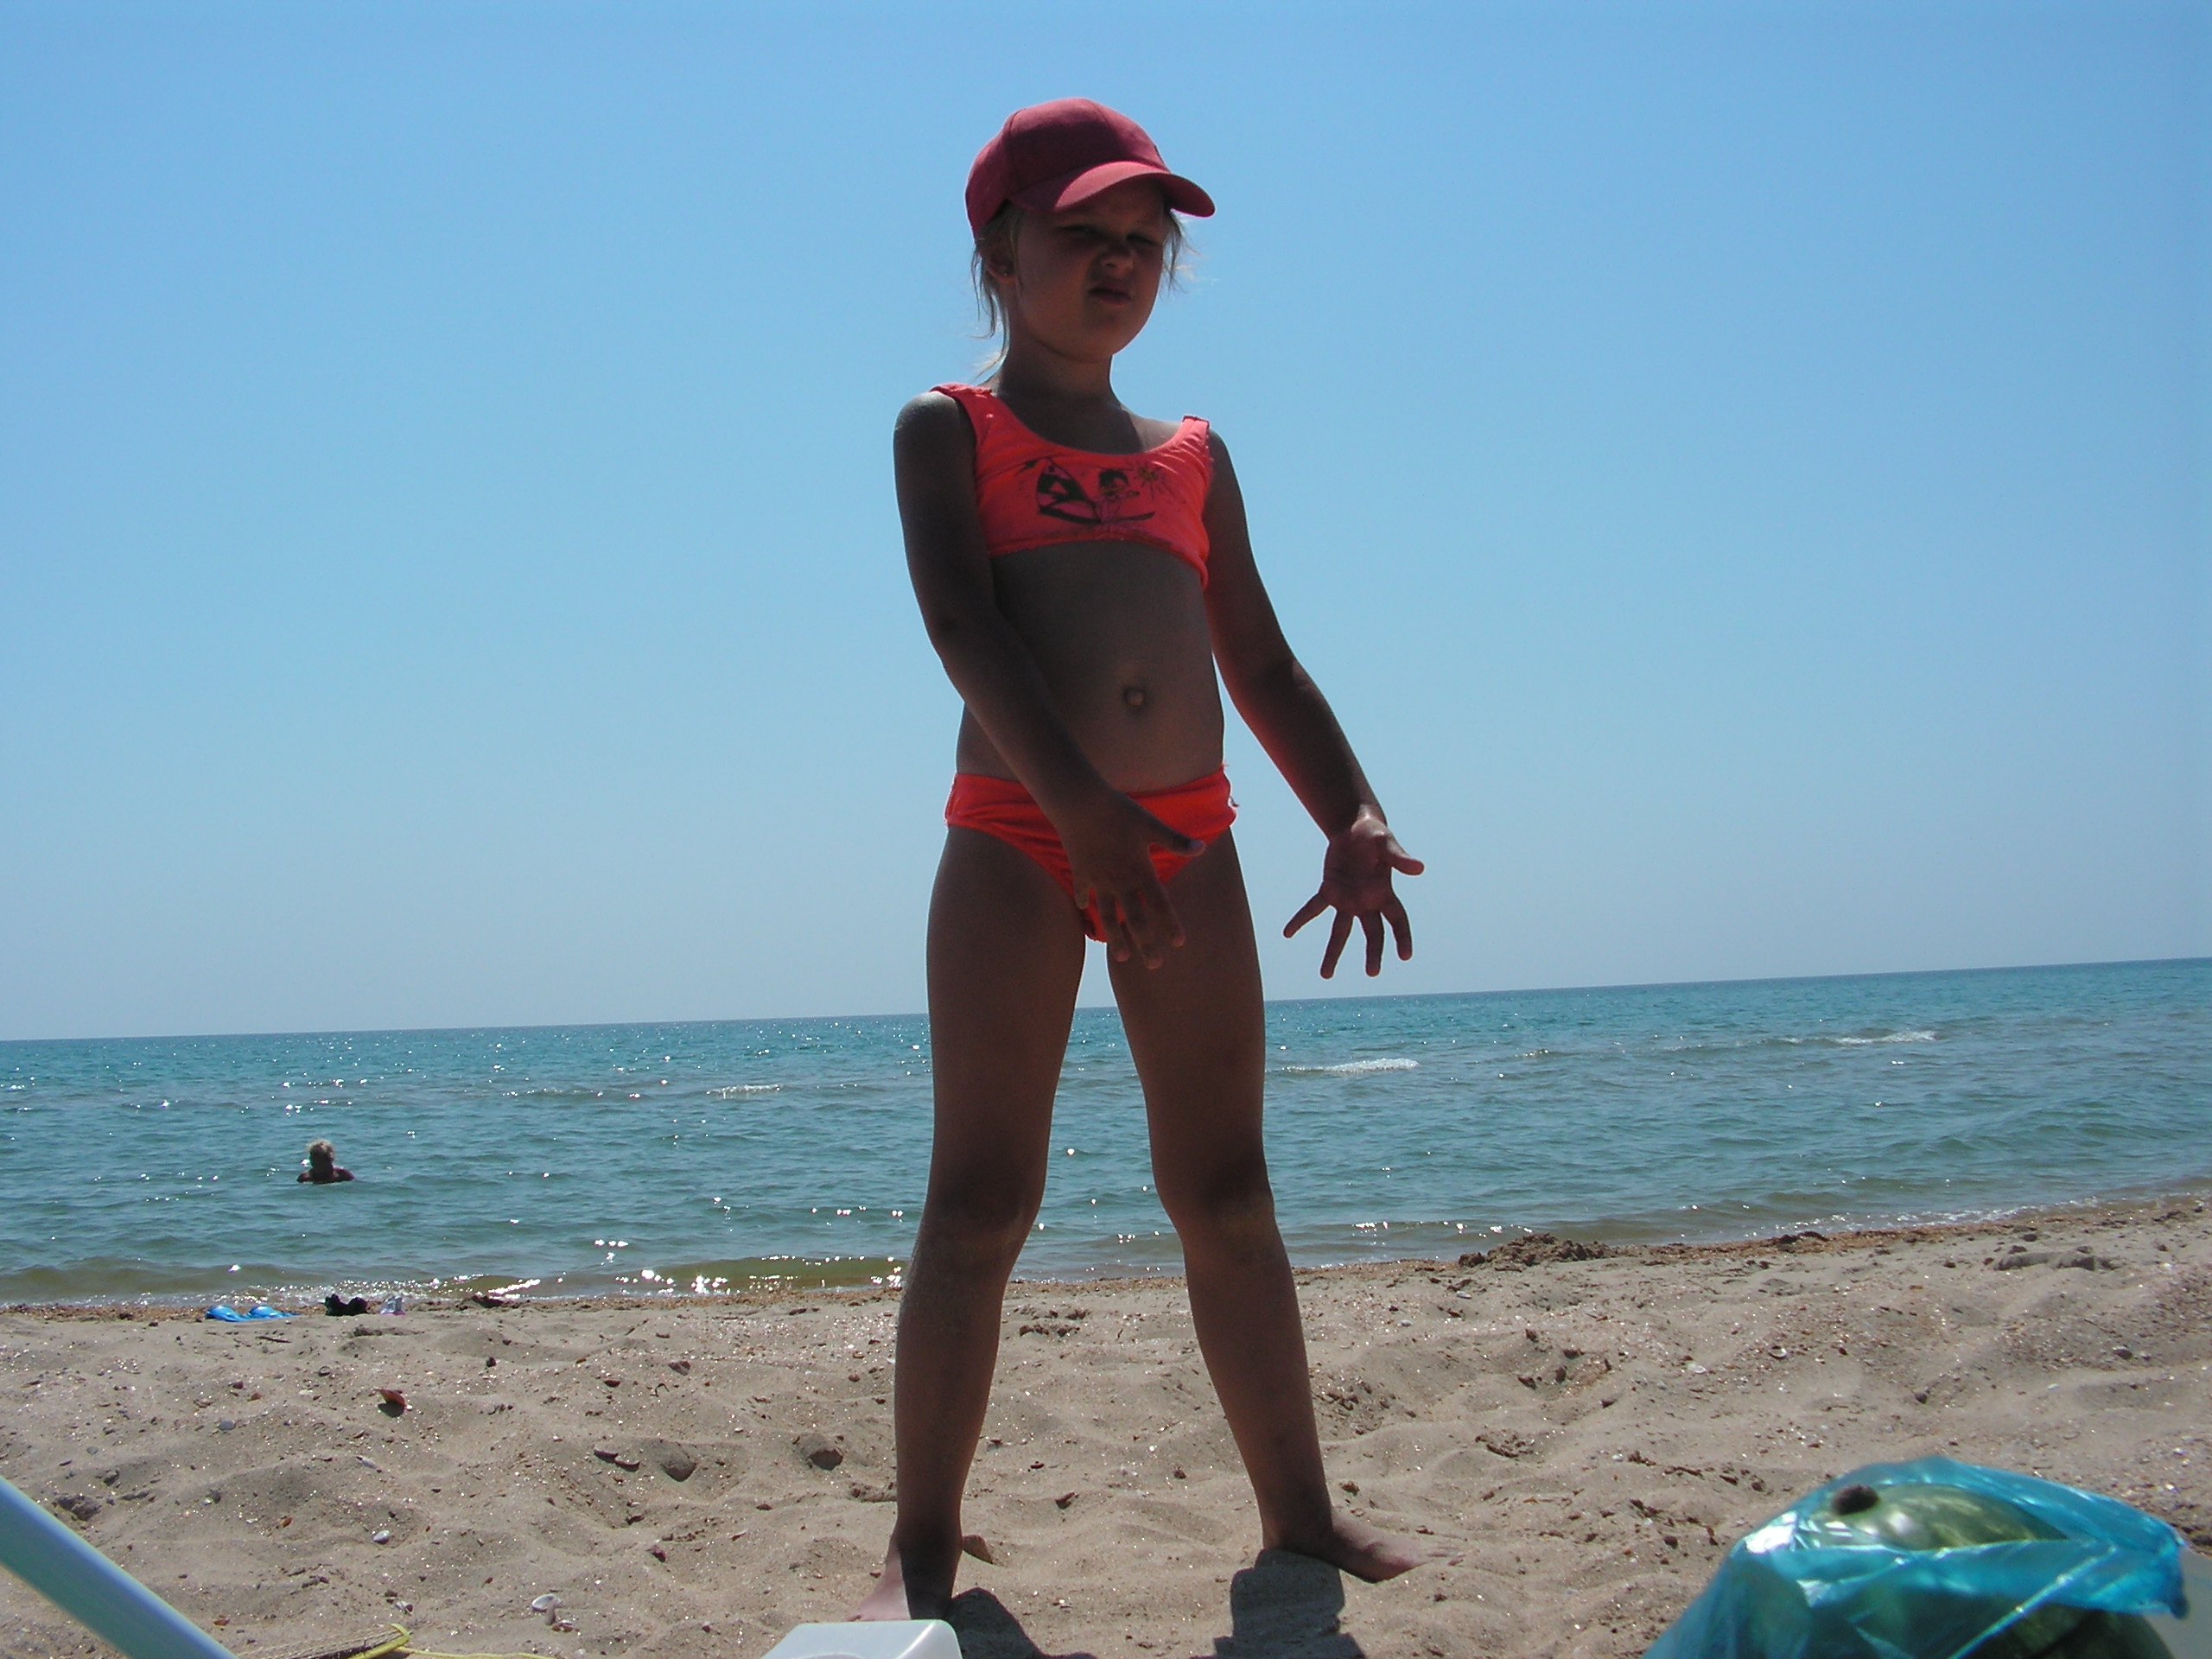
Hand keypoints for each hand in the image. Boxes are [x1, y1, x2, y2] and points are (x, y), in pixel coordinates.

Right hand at [1063, 793, 1206, 968]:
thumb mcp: (1150, 824)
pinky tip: (1086, 913)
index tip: (1179, 943)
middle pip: (1134, 919)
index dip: (1169, 923)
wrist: (1080, 803)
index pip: (1158, 903)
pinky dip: (1085, 903)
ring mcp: (1098, 879)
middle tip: (1155, 965)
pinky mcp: (1080, 870)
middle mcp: (1119, 880)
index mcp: (1139, 869)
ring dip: (1115, 937)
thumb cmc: (1118, 810)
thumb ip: (1175, 840)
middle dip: (1146, 943)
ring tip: (1122, 957)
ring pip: (1108, 915)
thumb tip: (1201, 849)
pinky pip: (1083, 892)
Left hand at [1284, 808, 1422, 977]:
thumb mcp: (1386, 844)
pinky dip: (1301, 920)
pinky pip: (1314, 908)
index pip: (1398, 921)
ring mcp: (1347, 899)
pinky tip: (1288, 933)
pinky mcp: (1330, 890)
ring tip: (1325, 975)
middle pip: (1372, 934)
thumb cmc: (1375, 836)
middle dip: (1372, 953)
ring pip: (1340, 931)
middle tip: (1372, 972)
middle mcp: (1367, 902)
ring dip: (1333, 953)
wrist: (1355, 828)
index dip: (1402, 937)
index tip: (1404, 956)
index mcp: (1385, 893)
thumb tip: (1419, 868)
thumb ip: (1399, 858)